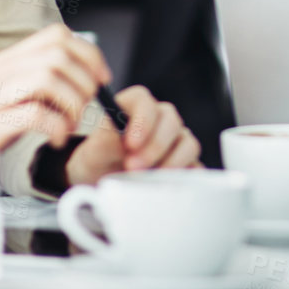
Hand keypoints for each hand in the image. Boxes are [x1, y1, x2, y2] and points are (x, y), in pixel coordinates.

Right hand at [0, 24, 108, 190]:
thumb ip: (36, 82)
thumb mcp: (5, 95)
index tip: (101, 79)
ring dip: (72, 103)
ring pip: (48, 77)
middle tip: (87, 106)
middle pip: (58, 54)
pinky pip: (34, 114)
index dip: (89, 54)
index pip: (57, 35)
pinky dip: (56, 127)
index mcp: (5, 61)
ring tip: (70, 125)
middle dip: (85, 80)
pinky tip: (56, 140)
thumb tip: (83, 79)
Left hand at [65, 85, 202, 184]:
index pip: (144, 101)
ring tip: (149, 179)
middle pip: (171, 121)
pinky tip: (166, 186)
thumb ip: (106, 142)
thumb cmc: (97, 159)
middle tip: (133, 167)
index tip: (130, 144)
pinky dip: (183, 177)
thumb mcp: (93, 151)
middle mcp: (160, 119)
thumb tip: (124, 143)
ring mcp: (176, 141)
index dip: (141, 121)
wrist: (102, 182)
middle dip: (154, 146)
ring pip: (188, 144)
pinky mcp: (186, 163)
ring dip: (170, 162)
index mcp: (134, 106)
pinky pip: (195, 167)